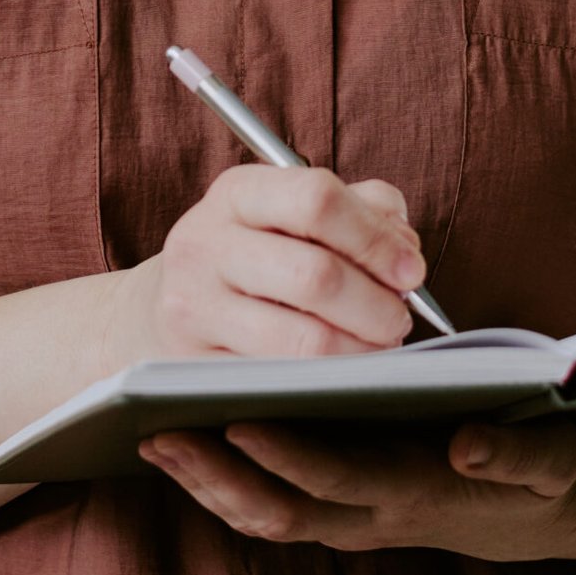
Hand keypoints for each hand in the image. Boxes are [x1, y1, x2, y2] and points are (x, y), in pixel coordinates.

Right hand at [118, 164, 427, 362]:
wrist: (164, 307)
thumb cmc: (252, 255)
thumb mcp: (291, 212)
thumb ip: (360, 209)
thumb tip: (404, 246)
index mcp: (237, 193)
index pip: (316, 199)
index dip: (375, 238)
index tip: (411, 270)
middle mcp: (205, 244)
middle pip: (315, 276)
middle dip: (377, 305)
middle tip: (400, 319)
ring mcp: (195, 309)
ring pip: (304, 341)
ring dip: (361, 350)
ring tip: (377, 345)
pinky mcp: (197, 367)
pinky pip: (283, 381)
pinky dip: (328, 379)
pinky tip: (340, 368)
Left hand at [141, 416, 575, 559]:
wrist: (536, 516)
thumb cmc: (542, 470)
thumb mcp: (552, 460)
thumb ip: (517, 453)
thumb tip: (466, 443)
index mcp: (417, 491)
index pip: (340, 478)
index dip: (287, 456)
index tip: (237, 420)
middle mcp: (373, 518)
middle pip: (280, 511)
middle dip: (216, 477)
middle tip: (157, 433)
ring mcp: (349, 523)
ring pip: (263, 518)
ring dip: (205, 486)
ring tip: (150, 439)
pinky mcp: (336, 513)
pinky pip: (267, 510)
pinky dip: (221, 487)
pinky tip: (185, 450)